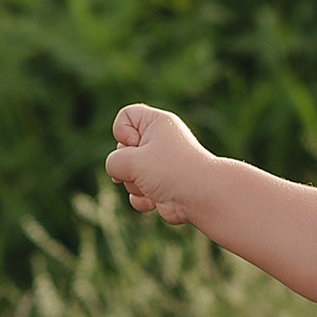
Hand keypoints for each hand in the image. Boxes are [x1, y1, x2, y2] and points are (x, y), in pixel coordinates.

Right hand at [105, 102, 208, 225]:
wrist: (202, 197)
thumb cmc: (170, 171)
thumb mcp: (132, 160)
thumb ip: (113, 162)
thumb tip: (118, 173)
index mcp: (157, 123)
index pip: (126, 116)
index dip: (122, 132)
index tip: (136, 144)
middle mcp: (159, 141)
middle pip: (122, 149)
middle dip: (127, 164)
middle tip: (145, 168)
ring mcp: (160, 165)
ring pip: (128, 173)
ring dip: (135, 184)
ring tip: (155, 185)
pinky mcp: (161, 186)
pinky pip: (137, 192)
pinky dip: (143, 198)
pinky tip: (156, 199)